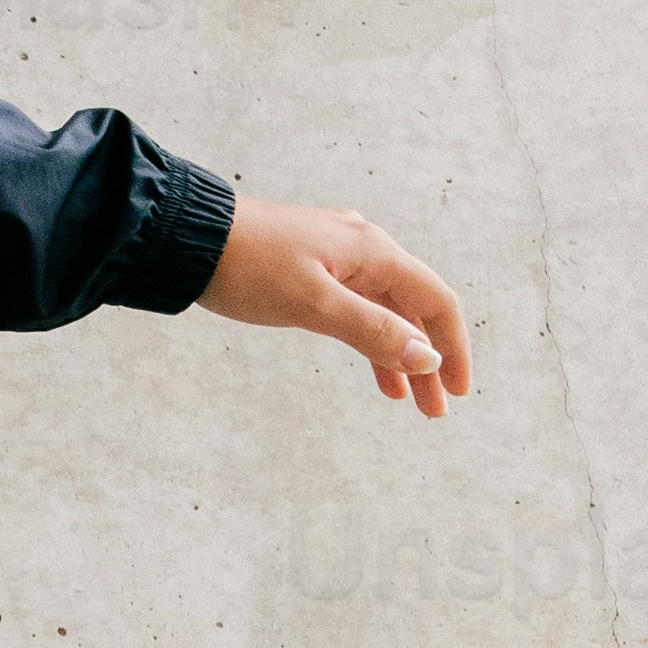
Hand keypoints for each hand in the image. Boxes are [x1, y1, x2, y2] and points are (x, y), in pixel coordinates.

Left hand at [203, 193, 469, 415]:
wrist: (188, 236)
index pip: (436, 300)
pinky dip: (370, 340)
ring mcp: (339, 257)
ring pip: (386, 311)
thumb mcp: (313, 303)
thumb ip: (371, 331)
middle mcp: (364, 249)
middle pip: (414, 308)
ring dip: (400, 355)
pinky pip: (358, 307)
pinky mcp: (313, 268)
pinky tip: (376, 371)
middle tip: (435, 411)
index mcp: (373, 251)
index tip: (460, 390)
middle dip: (428, 360)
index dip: (453, 346)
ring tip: (408, 401)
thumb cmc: (247, 265)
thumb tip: (426, 358)